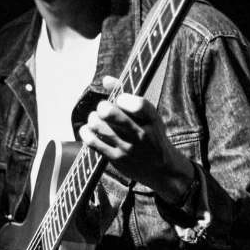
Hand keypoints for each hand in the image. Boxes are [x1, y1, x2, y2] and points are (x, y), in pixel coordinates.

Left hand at [79, 75, 193, 204]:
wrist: (163, 170)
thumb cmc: (153, 137)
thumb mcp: (149, 117)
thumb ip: (129, 96)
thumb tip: (105, 79)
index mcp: (152, 119)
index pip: (137, 103)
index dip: (122, 98)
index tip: (120, 100)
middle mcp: (141, 134)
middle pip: (110, 113)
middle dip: (101, 107)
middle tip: (103, 109)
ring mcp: (128, 148)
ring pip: (98, 126)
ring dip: (92, 119)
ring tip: (95, 119)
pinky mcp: (117, 159)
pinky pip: (93, 143)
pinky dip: (86, 133)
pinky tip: (88, 130)